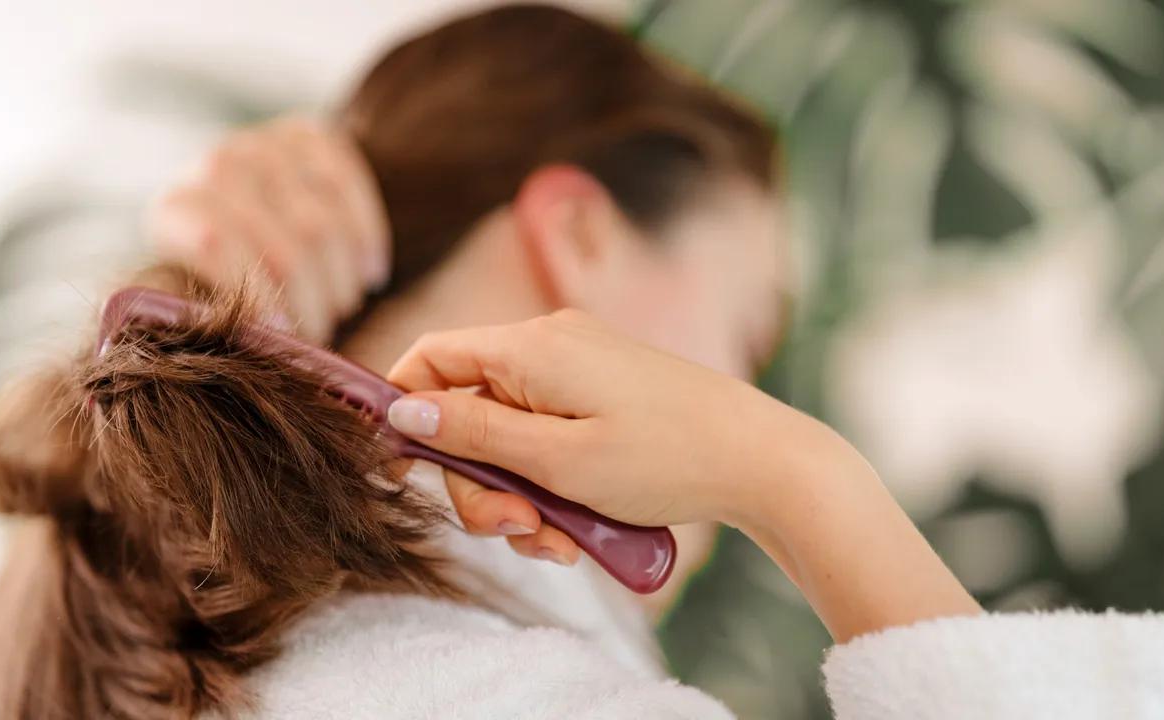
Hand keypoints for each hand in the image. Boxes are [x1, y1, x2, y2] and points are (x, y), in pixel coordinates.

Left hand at [148, 116, 389, 342]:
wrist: (256, 212)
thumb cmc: (233, 278)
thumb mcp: (211, 297)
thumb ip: (226, 319)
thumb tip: (260, 361)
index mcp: (176, 208)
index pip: (218, 245)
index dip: (259, 298)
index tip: (285, 339)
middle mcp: (216, 164)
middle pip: (283, 245)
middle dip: (312, 301)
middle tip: (323, 331)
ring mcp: (265, 143)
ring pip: (322, 224)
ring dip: (342, 279)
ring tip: (343, 302)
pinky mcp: (311, 134)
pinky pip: (351, 188)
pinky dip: (368, 238)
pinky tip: (372, 272)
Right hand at [384, 310, 802, 531]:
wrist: (761, 460)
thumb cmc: (664, 457)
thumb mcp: (556, 458)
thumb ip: (474, 433)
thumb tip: (403, 410)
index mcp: (532, 348)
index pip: (433, 357)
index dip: (404, 409)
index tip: (403, 470)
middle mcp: (552, 347)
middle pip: (470, 410)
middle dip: (479, 481)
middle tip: (514, 531)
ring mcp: (581, 370)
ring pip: (511, 435)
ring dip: (519, 496)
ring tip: (558, 542)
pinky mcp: (605, 396)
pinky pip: (551, 438)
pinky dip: (551, 484)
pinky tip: (578, 531)